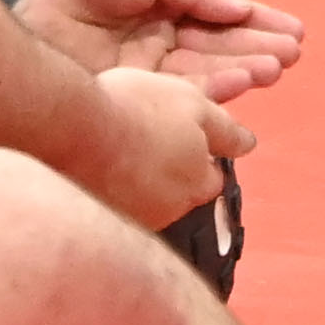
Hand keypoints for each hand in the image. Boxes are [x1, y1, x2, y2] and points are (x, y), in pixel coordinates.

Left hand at [16, 0, 307, 100]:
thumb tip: (238, 9)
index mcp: (163, 4)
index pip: (221, 18)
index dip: (258, 25)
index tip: (295, 33)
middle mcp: (158, 40)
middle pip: (218, 51)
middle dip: (257, 52)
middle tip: (292, 56)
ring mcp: (144, 70)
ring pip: (204, 76)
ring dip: (243, 72)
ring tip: (275, 68)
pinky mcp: (130, 93)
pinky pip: (179, 94)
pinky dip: (213, 89)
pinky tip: (242, 81)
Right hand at [79, 60, 252, 230]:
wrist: (74, 132)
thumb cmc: (138, 109)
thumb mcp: (192, 104)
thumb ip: (224, 129)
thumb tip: (249, 145)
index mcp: (197, 181)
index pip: (212, 178)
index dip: (202, 157)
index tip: (184, 137)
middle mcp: (171, 208)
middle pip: (182, 195)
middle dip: (175, 176)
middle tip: (152, 143)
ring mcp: (136, 218)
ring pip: (150, 202)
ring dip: (145, 184)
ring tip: (122, 152)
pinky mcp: (103, 221)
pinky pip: (117, 206)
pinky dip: (115, 190)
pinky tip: (99, 166)